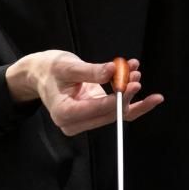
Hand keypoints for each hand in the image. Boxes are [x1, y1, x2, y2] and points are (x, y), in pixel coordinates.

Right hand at [6, 50, 163, 137]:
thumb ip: (90, 71)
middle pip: (109, 114)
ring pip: (116, 113)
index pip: (97, 109)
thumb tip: (114, 70)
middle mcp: (74, 123)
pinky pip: (117, 113)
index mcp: (64, 112)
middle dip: (126, 93)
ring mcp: (85, 121)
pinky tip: (147, 94)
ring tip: (134, 70)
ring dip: (129, 93)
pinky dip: (132, 102)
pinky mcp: (94, 116)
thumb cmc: (50, 69)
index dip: (118, 97)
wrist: (41, 74)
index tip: (132, 83)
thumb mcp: (67, 66)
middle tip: (134, 72)